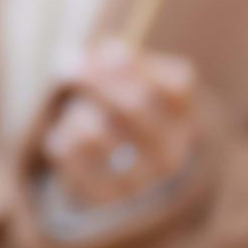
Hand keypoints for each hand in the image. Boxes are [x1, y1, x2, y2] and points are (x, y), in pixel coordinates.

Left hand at [42, 39, 199, 208]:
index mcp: (187, 122)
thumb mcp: (131, 84)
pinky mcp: (107, 200)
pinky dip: (60, 139)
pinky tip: (68, 139)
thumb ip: (119, 61)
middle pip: (130, 107)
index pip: (174, 87)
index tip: (107, 48)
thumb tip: (98, 53)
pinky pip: (69, 156)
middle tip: (67, 65)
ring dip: (76, 115)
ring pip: (93, 132)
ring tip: (79, 118)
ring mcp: (142, 183)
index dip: (136, 64)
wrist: (123, 182)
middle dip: (92, 79)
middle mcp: (173, 156)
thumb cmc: (125, 117)